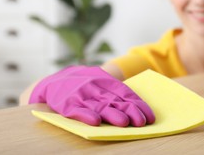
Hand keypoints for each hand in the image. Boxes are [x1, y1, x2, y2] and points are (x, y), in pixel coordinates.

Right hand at [29, 66, 154, 126]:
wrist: (54, 80)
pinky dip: (86, 115)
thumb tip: (135, 106)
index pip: (125, 92)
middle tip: (140, 122)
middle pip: (115, 100)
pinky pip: (78, 110)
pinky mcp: (67, 103)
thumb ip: (114, 92)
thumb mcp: (99, 81)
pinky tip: (95, 121)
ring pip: (99, 105)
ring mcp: (80, 94)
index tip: (149, 117)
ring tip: (123, 122)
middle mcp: (94, 86)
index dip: (138, 105)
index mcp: (105, 80)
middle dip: (129, 111)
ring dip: (111, 114)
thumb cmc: (83, 84)